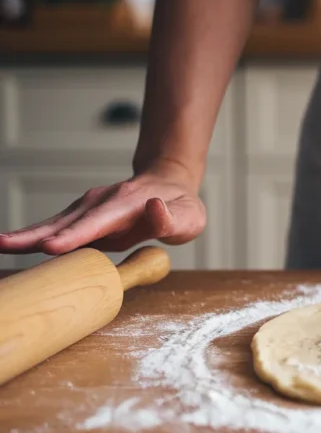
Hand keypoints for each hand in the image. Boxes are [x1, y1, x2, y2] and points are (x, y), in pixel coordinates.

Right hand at [0, 164, 205, 255]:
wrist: (170, 186)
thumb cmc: (182, 207)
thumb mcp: (189, 215)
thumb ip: (172, 217)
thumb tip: (156, 206)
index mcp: (126, 205)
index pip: (97, 223)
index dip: (73, 236)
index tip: (50, 247)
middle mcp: (100, 203)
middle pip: (65, 222)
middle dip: (35, 235)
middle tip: (4, 245)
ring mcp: (87, 208)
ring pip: (53, 223)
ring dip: (25, 235)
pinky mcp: (81, 216)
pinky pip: (53, 227)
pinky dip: (31, 236)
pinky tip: (9, 245)